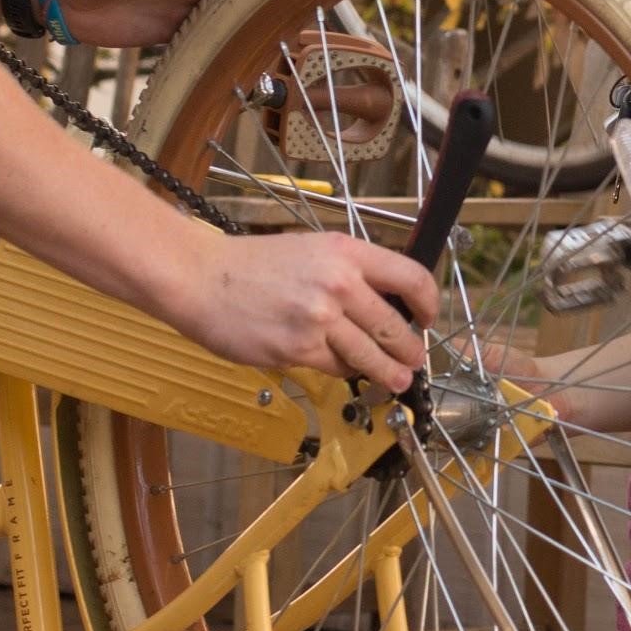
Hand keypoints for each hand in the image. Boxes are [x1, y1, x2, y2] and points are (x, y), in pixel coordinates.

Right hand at [167, 228, 439, 390]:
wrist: (202, 279)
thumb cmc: (254, 264)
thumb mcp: (312, 249)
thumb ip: (349, 272)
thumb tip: (385, 302)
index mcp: (346, 252)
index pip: (410, 277)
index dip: (428, 302)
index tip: (428, 317)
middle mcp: (339, 283)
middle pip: (393, 325)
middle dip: (410, 350)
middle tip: (416, 360)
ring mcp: (319, 319)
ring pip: (370, 355)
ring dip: (388, 372)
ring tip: (397, 381)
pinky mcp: (298, 349)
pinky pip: (336, 367)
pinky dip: (344, 370)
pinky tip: (347, 370)